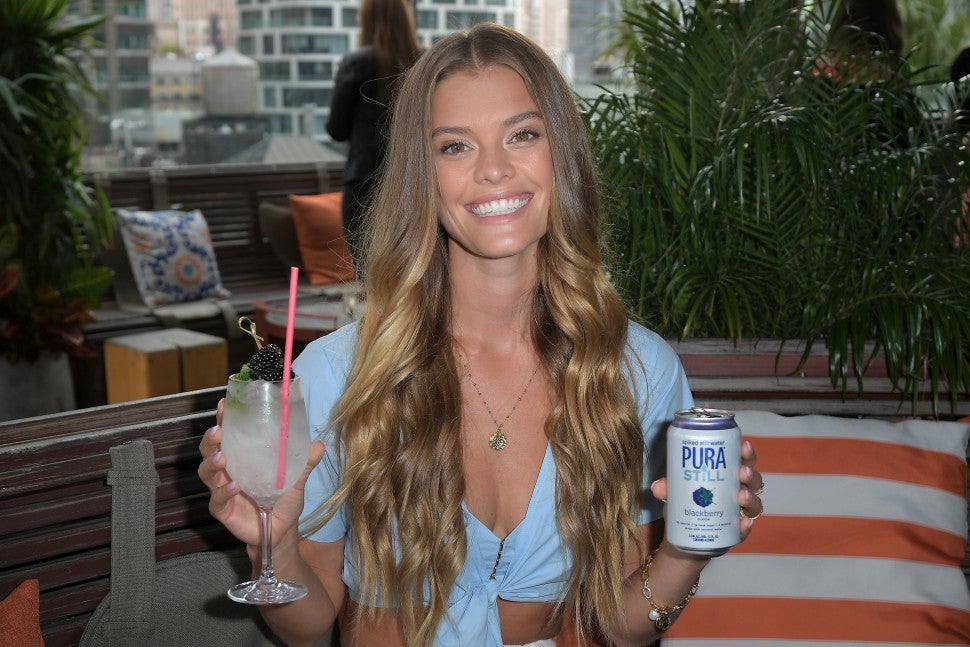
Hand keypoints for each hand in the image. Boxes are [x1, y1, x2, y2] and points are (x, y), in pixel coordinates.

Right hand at [198, 398, 324, 547]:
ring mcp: (222, 488)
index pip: (230, 433)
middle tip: (218, 431)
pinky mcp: (222, 508)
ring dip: (212, 463)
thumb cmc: (284, 499)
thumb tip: (319, 444)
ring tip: (222, 458)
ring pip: (207, 471)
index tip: (224, 404)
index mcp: (243, 456)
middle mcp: (229, 469)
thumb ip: (304, 463)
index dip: (225, 418)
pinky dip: (224, 491)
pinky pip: (217, 498)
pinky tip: (233, 487)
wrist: (281, 531)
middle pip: (210, 449)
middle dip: (211, 439)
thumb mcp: (296, 479)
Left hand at [650, 440, 763, 541]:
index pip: (743, 460)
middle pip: (753, 479)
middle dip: (750, 473)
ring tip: (740, 496)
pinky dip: (746, 526)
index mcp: (728, 474)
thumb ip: (667, 486)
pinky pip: (745, 529)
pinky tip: (743, 523)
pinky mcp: (737, 532)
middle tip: (741, 472)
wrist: (685, 535)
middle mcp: (739, 491)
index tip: (743, 446)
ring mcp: (740, 512)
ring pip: (754, 503)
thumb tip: (656, 486)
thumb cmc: (686, 502)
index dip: (746, 452)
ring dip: (750, 498)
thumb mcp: (675, 491)